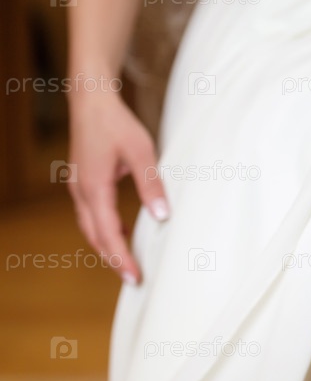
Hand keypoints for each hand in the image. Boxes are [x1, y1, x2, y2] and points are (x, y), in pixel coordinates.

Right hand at [67, 91, 168, 284]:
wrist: (91, 100)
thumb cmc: (117, 123)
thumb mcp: (141, 153)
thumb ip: (151, 184)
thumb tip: (162, 216)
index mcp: (94, 188)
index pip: (107, 233)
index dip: (121, 258)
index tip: (135, 278)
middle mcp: (81, 191)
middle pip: (95, 236)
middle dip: (113, 259)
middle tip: (134, 279)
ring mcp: (78, 186)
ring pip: (90, 227)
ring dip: (107, 245)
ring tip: (128, 262)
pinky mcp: (82, 181)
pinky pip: (91, 214)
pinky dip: (104, 229)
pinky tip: (121, 231)